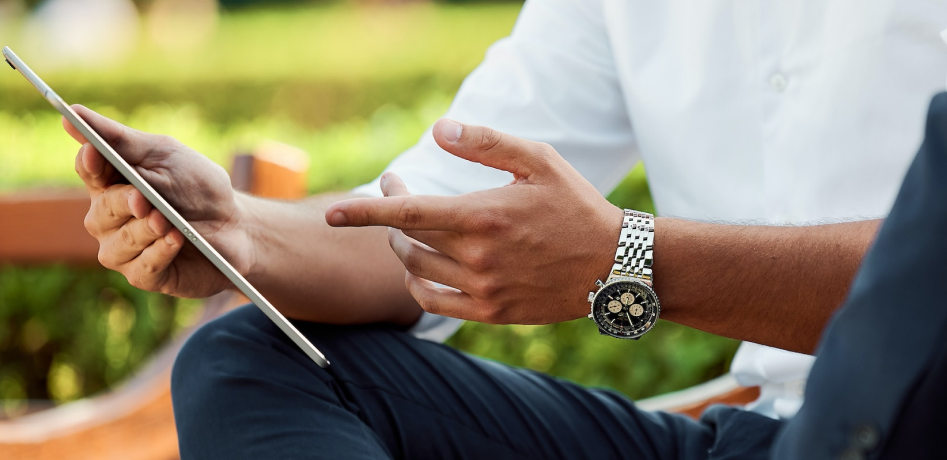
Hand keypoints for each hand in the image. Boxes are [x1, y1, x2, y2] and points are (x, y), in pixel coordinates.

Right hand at [65, 105, 249, 297]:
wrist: (237, 227)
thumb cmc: (198, 187)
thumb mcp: (165, 155)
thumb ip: (121, 139)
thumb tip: (73, 112)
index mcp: (111, 182)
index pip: (88, 169)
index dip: (90, 162)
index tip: (96, 152)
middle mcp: (109, 218)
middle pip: (101, 210)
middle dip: (123, 203)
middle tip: (143, 199)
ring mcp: (123, 249)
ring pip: (118, 243)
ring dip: (146, 230)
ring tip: (169, 222)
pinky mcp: (145, 275)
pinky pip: (141, 268)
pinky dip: (160, 252)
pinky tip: (177, 240)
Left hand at [325, 119, 622, 323]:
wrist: (614, 265)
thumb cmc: (576, 205)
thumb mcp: (538, 161)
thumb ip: (486, 143)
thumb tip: (438, 130)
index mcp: (482, 216)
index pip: (407, 213)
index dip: (364, 212)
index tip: (332, 213)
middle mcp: (477, 257)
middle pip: (407, 239)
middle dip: (390, 215)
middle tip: (398, 191)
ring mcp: (483, 290)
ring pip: (417, 270)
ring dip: (403, 247)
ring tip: (410, 228)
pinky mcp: (491, 313)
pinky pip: (432, 302)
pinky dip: (416, 284)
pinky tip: (419, 268)